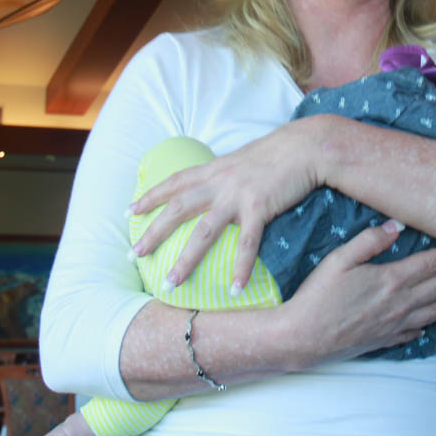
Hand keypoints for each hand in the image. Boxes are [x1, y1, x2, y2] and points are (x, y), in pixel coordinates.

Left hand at [128, 118, 325, 290]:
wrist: (306, 146)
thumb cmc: (277, 154)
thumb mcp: (241, 160)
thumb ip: (224, 175)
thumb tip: (214, 188)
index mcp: (214, 169)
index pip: (174, 182)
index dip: (150, 196)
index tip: (130, 212)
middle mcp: (219, 182)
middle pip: (177, 209)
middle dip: (153, 232)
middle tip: (134, 254)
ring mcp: (238, 196)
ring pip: (203, 232)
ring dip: (185, 260)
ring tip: (170, 283)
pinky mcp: (260, 207)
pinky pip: (247, 243)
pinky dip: (240, 267)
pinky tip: (234, 289)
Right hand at [279, 220, 435, 366]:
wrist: (302, 339)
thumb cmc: (317, 296)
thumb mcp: (339, 259)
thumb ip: (370, 241)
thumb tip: (397, 225)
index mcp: (392, 280)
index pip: (432, 263)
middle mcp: (400, 303)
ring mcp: (394, 324)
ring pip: (435, 311)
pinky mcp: (383, 339)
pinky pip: (414, 332)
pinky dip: (428, 327)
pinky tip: (433, 325)